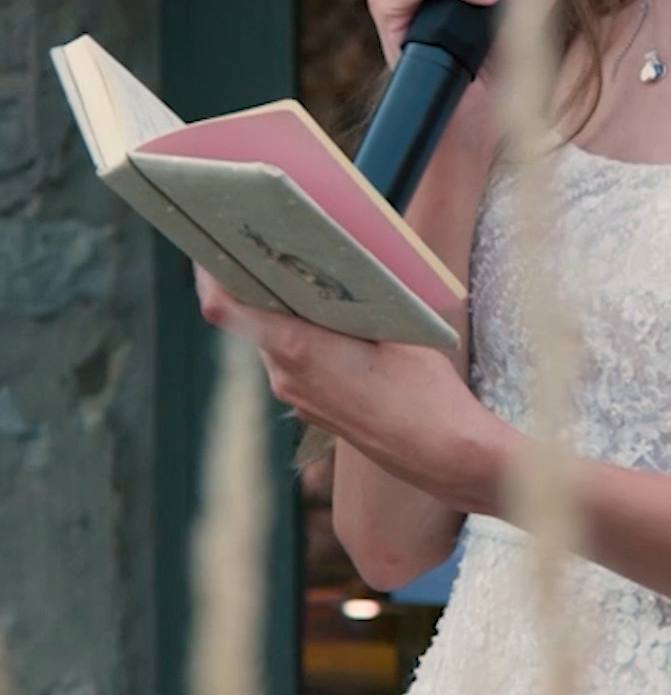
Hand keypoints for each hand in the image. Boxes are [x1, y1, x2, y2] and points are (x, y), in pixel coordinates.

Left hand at [193, 267, 509, 513]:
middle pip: (249, 316)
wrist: (440, 453)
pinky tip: (331, 316)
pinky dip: (299, 333)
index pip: (226, 307)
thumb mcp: (396, 326)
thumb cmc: (423, 390)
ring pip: (272, 338)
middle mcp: (285, 375)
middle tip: (265, 241)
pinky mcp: (313, 407)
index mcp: (297, 349)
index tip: (206, 241)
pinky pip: (292, 360)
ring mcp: (297, 395)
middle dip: (254, 280)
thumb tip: (334, 257)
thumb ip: (355, 294)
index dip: (208, 272)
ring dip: (281, 308)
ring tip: (305, 273)